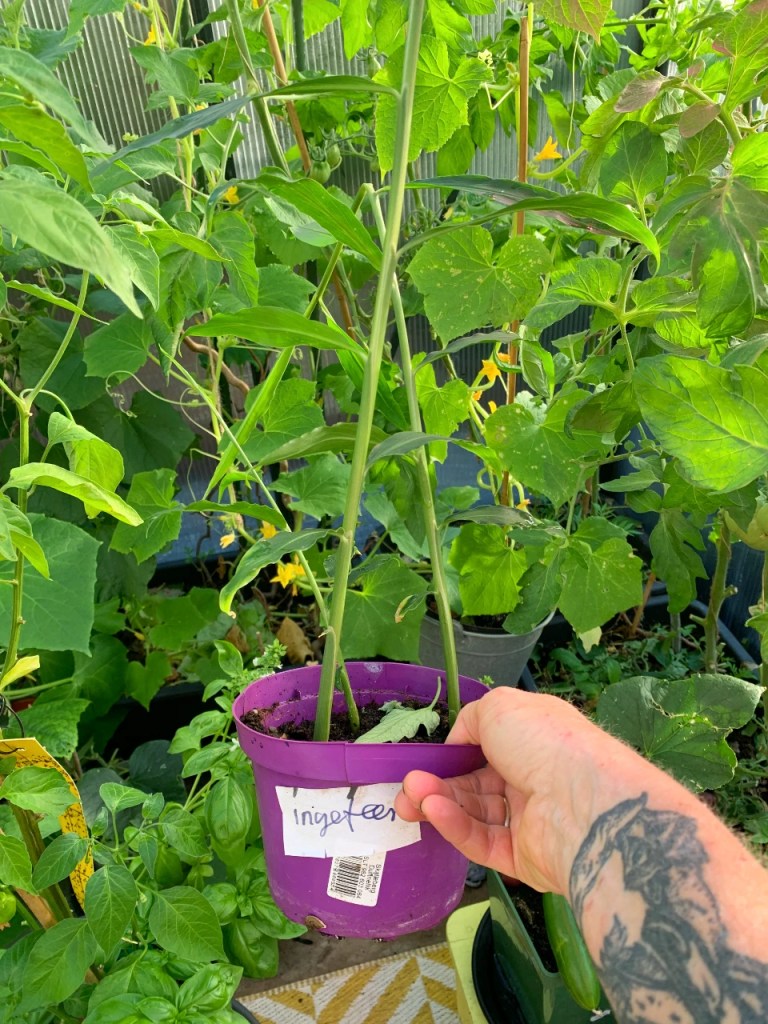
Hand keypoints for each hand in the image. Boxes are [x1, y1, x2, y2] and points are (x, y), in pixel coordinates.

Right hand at [395, 687, 627, 893]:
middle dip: (436, 784)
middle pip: (474, 783)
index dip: (455, 753)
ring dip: (439, 802)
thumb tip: (458, 743)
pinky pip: (483, 841)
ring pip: (475, 812)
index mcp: (534, 739)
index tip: (425, 759)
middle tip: (405, 788)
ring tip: (409, 799)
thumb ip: (471, 720)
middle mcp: (533, 777)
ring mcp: (530, 819)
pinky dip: (456, 825)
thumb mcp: (499, 707)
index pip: (487, 747)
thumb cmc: (544, 742)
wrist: (585, 803)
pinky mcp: (524, 857)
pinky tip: (432, 811)